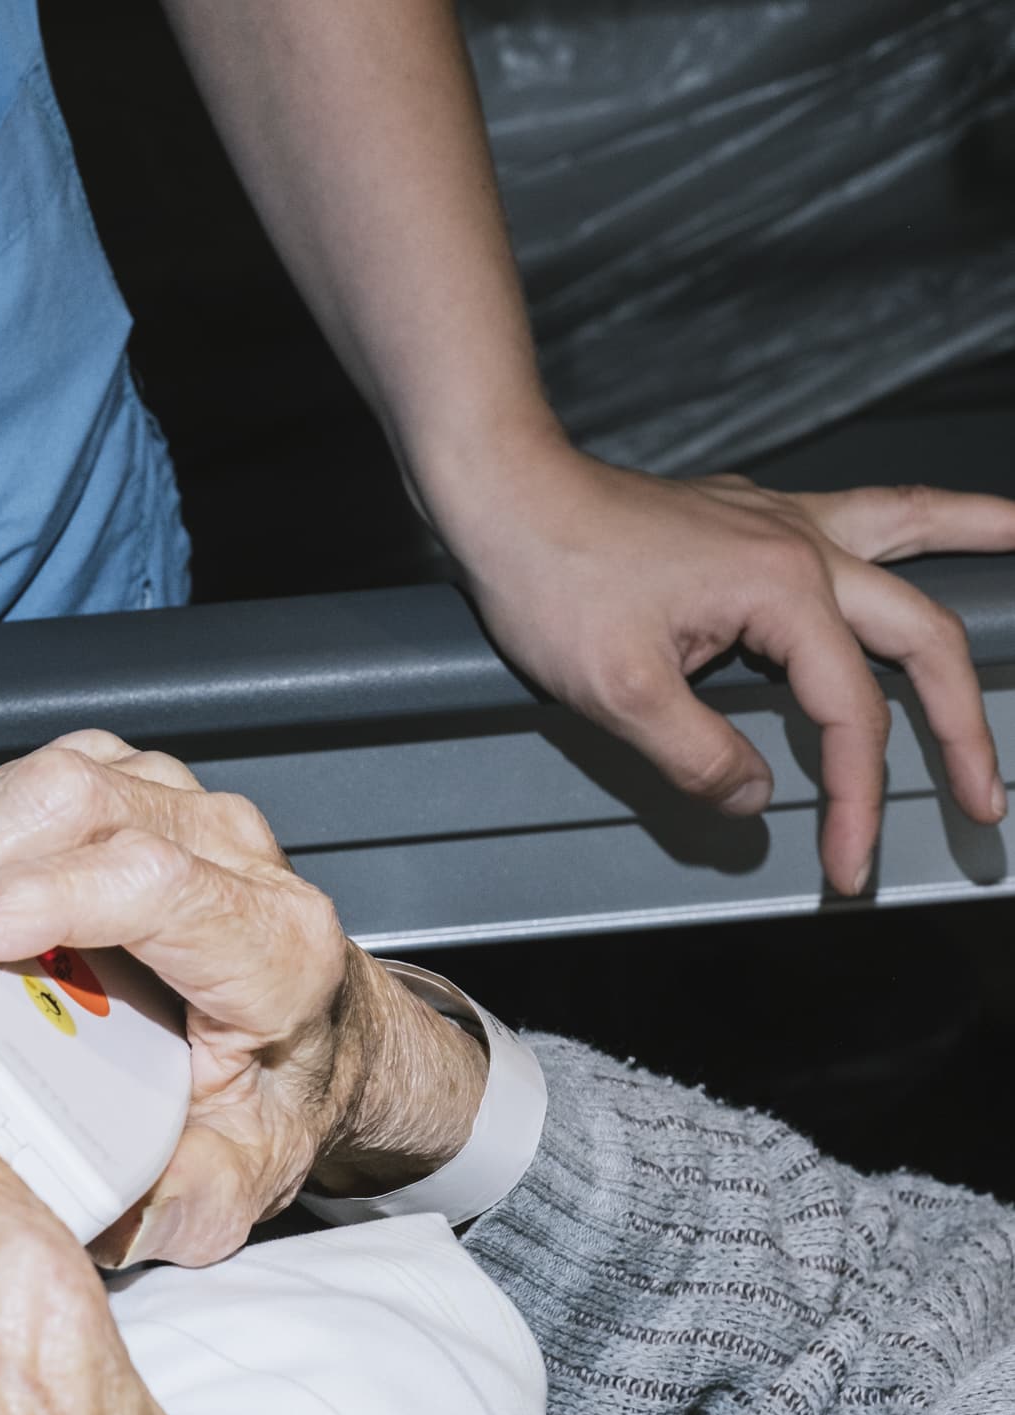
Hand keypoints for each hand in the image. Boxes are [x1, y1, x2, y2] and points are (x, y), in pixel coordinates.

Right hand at [0, 732, 487, 1264]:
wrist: (314, 1033)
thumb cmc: (278, 1091)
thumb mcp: (249, 1173)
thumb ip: (184, 1203)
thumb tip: (103, 1217)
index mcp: (271, 943)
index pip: (145, 879)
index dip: (27, 901)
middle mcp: (228, 852)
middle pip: (71, 800)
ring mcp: (170, 805)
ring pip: (24, 782)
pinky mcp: (114, 788)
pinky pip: (0, 785)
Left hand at [428, 435, 1012, 894]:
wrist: (505, 494)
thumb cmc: (551, 579)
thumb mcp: (619, 695)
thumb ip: (700, 757)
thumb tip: (757, 799)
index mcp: (785, 590)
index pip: (848, 717)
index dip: (856, 801)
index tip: (847, 864)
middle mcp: (804, 546)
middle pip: (919, 638)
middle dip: (961, 727)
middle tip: (986, 799)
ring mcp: (783, 524)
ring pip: (914, 537)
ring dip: (985, 545)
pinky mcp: (756, 519)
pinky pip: (867, 513)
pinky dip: (922, 518)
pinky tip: (943, 527)